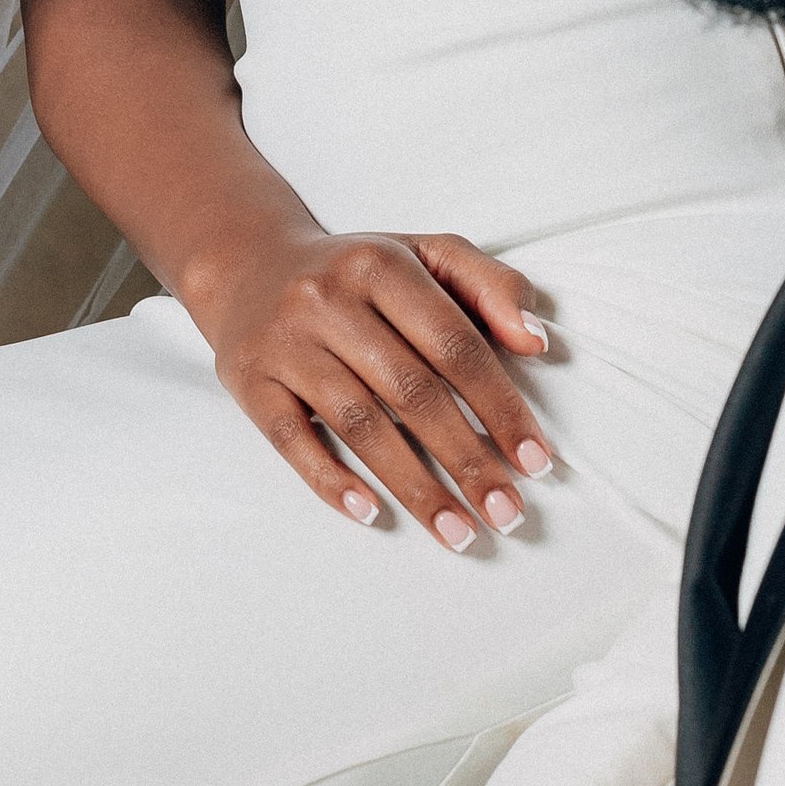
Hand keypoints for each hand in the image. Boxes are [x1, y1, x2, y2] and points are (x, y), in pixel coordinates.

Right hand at [185, 220, 552, 547]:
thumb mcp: (424, 254)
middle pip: (411, 391)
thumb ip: (489, 284)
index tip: (535, 460)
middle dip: (467, 460)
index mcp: (382, 264)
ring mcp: (284, 342)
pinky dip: (331, 480)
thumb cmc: (356, 272)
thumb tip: (536, 340)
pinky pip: (290, 439)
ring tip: (457, 531)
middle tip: (506, 512)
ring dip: (414, 486)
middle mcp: (328, 299)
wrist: (248, 264)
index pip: (455, 344)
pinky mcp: (248, 380)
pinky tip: (371, 513)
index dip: (501, 405)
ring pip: (358, 423)